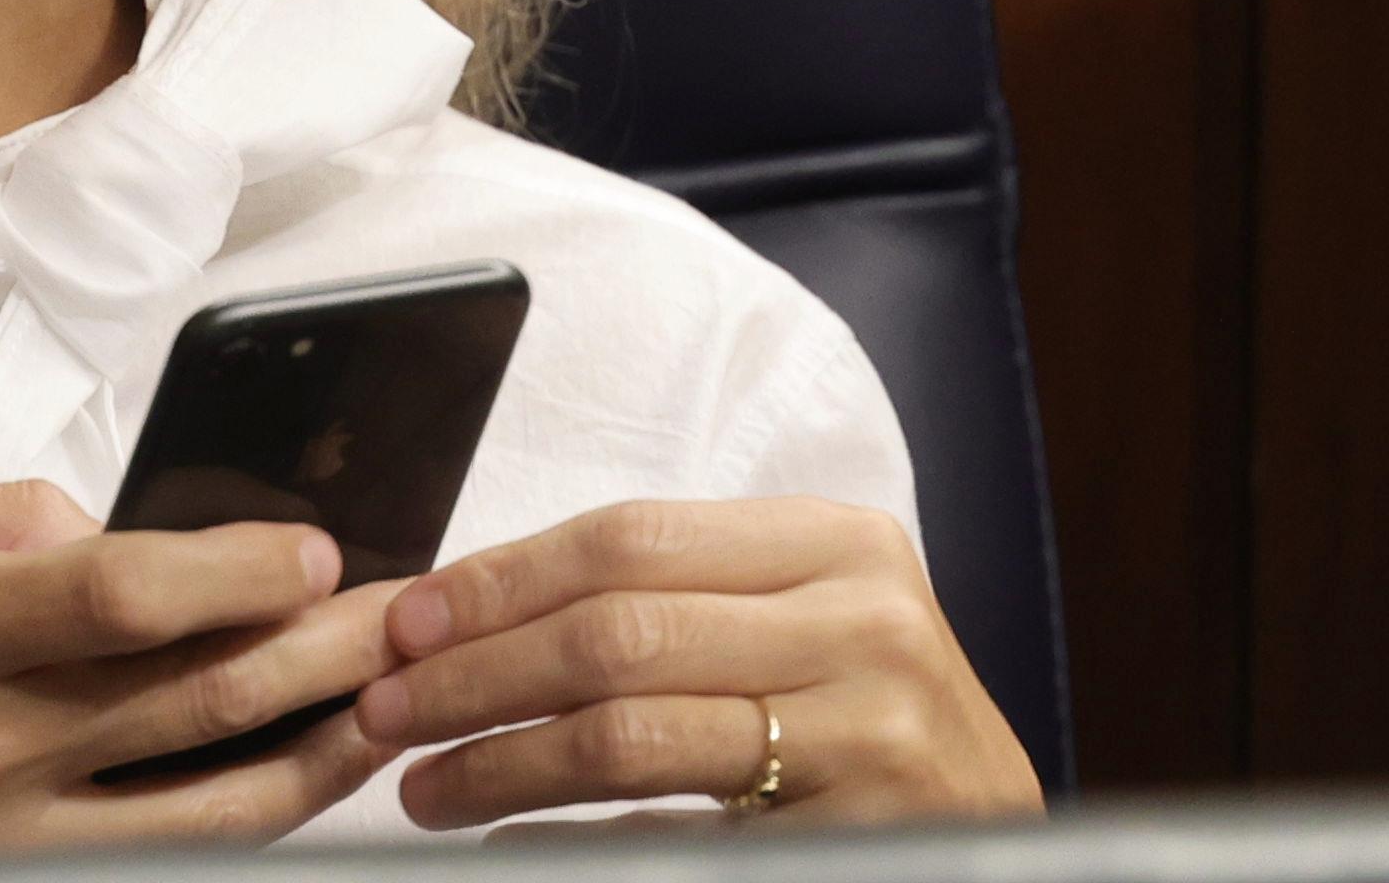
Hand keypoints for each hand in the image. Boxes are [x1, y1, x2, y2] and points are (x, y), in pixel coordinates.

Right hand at [0, 479, 402, 855]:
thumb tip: (103, 526)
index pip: (125, 598)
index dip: (240, 574)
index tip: (319, 548)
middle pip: (197, 701)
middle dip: (328, 652)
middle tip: (418, 611)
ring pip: (207, 806)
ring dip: (318, 752)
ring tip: (396, 702)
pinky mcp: (1, 882)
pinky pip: (153, 856)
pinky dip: (239, 820)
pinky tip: (293, 781)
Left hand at [348, 497, 1042, 830]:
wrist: (1005, 848)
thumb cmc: (862, 722)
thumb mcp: (794, 624)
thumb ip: (667, 599)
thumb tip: (459, 610)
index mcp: (838, 546)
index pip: (628, 539)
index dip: (499, 578)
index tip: (405, 618)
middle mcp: (866, 628)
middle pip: (616, 634)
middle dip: (475, 674)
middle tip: (384, 707)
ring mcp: (873, 740)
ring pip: (631, 737)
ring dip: (500, 764)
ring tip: (421, 785)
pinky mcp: (860, 841)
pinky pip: (672, 836)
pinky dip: (570, 842)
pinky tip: (506, 845)